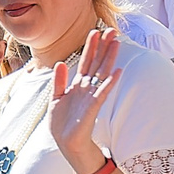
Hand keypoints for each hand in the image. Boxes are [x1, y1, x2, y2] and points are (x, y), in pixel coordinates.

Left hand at [48, 28, 124, 172]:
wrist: (66, 144)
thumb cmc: (63, 124)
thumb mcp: (56, 99)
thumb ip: (58, 81)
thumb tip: (60, 63)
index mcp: (77, 86)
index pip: (85, 62)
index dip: (90, 47)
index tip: (95, 31)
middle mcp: (86, 88)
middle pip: (97, 63)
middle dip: (103, 47)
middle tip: (112, 30)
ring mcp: (91, 97)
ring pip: (102, 73)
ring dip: (109, 58)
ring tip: (117, 43)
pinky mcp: (93, 108)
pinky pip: (102, 93)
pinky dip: (109, 82)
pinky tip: (117, 71)